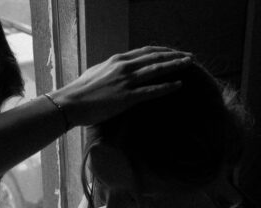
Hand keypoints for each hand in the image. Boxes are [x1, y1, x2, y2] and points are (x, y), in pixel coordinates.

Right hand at [50, 46, 191, 126]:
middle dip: (175, 55)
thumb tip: (118, 70)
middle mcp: (124, 66)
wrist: (70, 103)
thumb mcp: (98, 73)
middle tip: (190, 56)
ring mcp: (126, 81)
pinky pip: (152, 90)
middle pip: (156, 56)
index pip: (146, 51)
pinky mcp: (127, 97)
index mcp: (118, 60)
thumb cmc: (81, 91)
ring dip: (176, 65)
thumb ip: (111, 70)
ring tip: (190, 64)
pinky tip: (179, 85)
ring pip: (157, 69)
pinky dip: (167, 86)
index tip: (175, 52)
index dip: (163, 51)